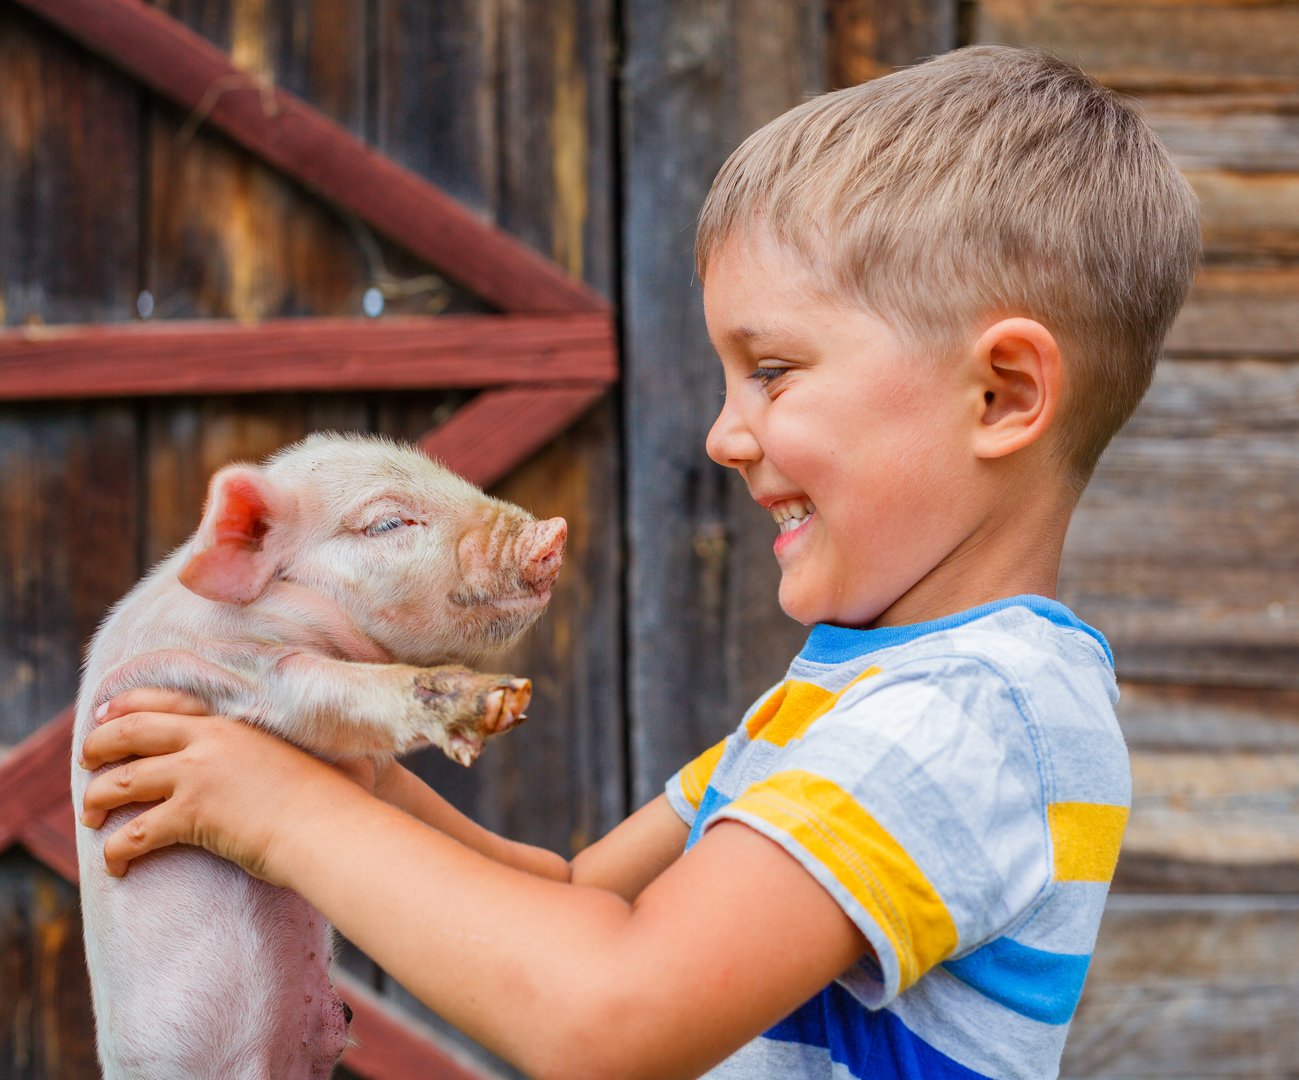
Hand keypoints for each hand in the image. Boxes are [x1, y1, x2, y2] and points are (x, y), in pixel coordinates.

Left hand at [80, 688, 359, 882]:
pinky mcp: (191, 814)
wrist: (330, 826)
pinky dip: (115, 852)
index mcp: (230, 723)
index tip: (104, 714)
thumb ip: (263, 750)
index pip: (165, 701)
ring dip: (97, 801)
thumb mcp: (290, 755)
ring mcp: (197, 775)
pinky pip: (134, 833)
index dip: (127, 706)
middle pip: (130, 732)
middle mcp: (208, 741)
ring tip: (92, 818)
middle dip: (97, 747)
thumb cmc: (326, 798)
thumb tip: (258, 765)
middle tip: (85, 764)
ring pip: (121, 782)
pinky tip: (116, 867)